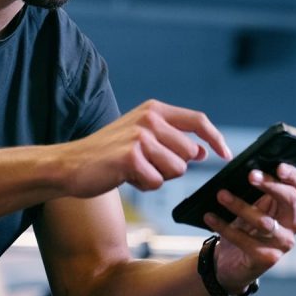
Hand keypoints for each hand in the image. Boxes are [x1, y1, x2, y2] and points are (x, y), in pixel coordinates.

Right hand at [57, 100, 231, 197]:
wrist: (70, 164)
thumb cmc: (107, 154)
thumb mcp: (141, 138)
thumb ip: (171, 140)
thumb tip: (202, 151)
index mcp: (153, 109)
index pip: (197, 120)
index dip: (215, 138)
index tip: (225, 154)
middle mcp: (149, 118)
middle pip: (189, 153)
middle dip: (172, 167)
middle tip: (145, 165)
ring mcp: (140, 136)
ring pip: (176, 169)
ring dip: (158, 177)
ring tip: (133, 170)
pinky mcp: (131, 157)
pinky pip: (157, 182)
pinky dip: (144, 185)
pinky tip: (125, 177)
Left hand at [204, 163, 295, 294]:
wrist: (231, 260)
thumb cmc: (242, 224)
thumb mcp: (249, 204)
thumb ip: (253, 188)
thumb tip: (244, 167)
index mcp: (290, 204)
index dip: (292, 175)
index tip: (278, 166)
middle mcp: (293, 223)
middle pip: (290, 199)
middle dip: (270, 185)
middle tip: (250, 175)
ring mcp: (282, 242)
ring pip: (265, 221)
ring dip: (240, 206)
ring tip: (221, 195)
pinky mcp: (267, 258)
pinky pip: (245, 240)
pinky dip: (225, 227)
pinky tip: (210, 217)